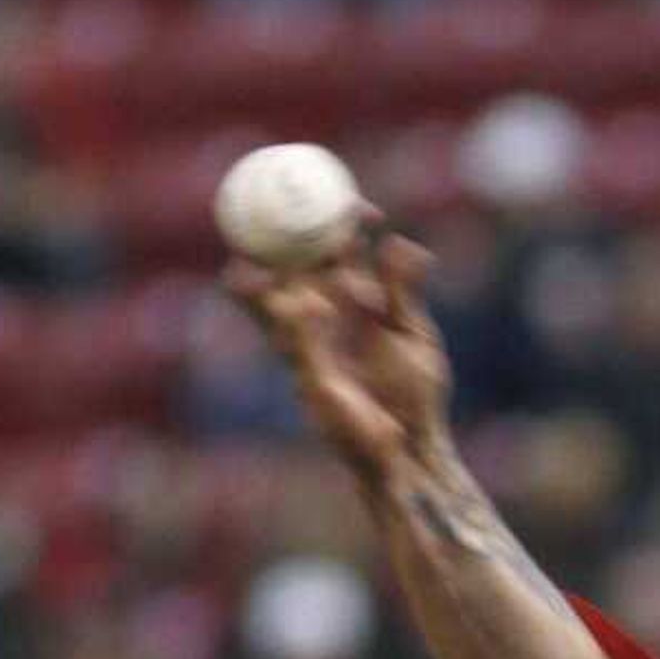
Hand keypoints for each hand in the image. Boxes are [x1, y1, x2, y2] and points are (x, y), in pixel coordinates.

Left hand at [224, 216, 450, 483]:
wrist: (406, 457)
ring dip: (353, 235)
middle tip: (323, 200)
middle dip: (307, 222)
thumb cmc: (354, 435)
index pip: (253, 282)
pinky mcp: (396, 322)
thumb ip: (306, 342)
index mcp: (289, 335)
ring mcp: (357, 317)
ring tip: (368, 216)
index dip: (249, 251)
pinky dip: (402, 261)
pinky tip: (410, 254)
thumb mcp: (323, 390)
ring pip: (347, 260)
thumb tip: (298, 296)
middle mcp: (320, 318)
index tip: (259, 231)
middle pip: (301, 256)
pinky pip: (395, 279)